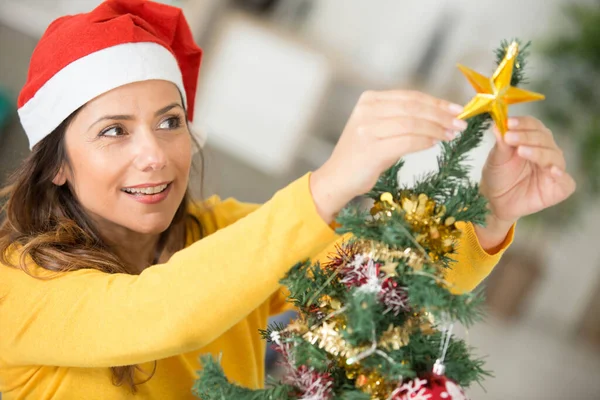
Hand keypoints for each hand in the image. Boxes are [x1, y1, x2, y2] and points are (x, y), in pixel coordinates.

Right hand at [311, 90, 467, 222]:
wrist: (337, 179)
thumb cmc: (361, 156)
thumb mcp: (378, 129)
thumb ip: (401, 118)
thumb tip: (439, 116)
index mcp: (369, 100)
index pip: (410, 97)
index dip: (436, 102)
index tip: (456, 109)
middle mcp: (367, 111)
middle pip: (414, 108)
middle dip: (441, 115)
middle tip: (460, 123)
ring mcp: (367, 129)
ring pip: (413, 123)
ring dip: (436, 129)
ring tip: (451, 134)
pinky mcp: (372, 149)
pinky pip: (406, 141)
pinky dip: (424, 142)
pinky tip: (435, 143)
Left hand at [476, 116, 575, 249]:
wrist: (495, 202)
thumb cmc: (498, 176)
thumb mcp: (495, 159)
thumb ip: (501, 143)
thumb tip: (498, 125)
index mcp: (532, 140)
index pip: (533, 125)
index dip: (522, 123)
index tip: (508, 122)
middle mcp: (546, 151)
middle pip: (543, 138)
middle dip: (526, 136)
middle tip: (510, 137)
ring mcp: (554, 168)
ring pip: (553, 155)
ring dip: (538, 152)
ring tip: (521, 151)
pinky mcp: (559, 187)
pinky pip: (565, 180)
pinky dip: (560, 174)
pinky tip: (552, 170)